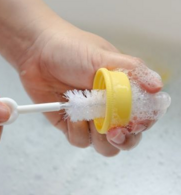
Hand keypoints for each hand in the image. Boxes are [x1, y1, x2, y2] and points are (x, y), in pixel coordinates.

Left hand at [17, 22, 162, 155]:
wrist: (37, 52)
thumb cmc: (71, 48)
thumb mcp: (103, 56)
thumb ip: (132, 71)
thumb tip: (157, 86)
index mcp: (122, 91)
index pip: (142, 116)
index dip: (141, 124)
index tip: (133, 123)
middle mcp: (108, 108)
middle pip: (125, 138)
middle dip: (123, 139)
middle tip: (114, 130)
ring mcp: (89, 118)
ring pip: (103, 146)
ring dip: (98, 136)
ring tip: (88, 116)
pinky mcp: (70, 124)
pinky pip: (79, 141)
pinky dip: (76, 131)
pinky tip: (70, 112)